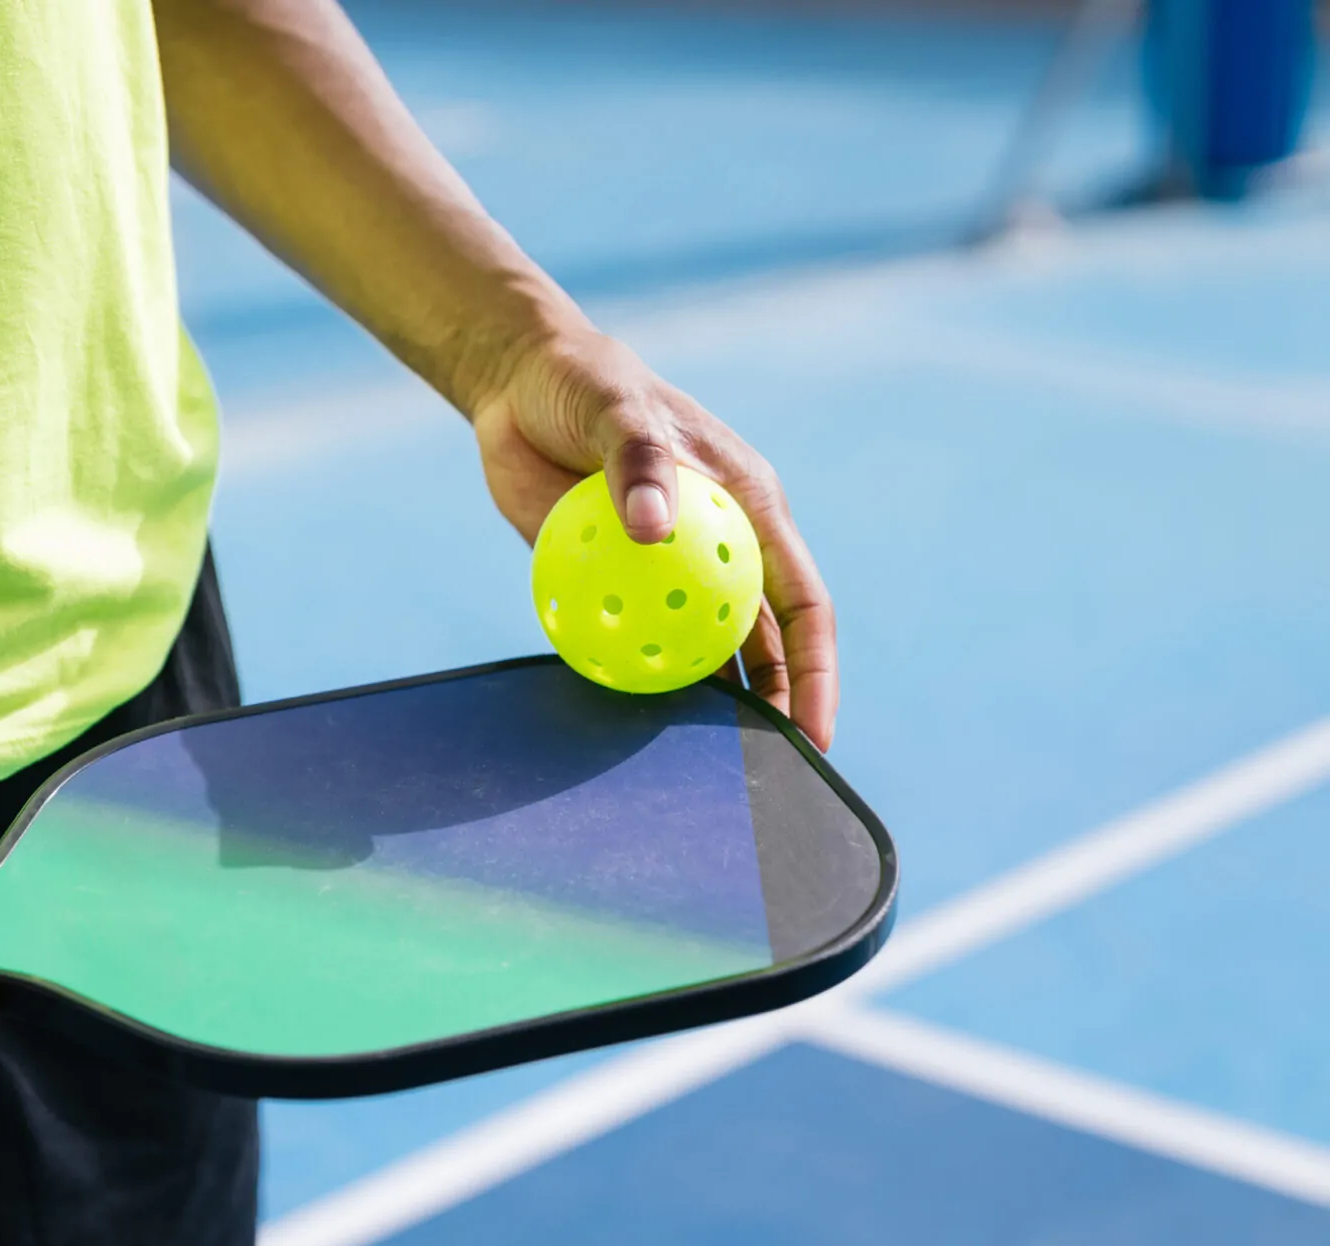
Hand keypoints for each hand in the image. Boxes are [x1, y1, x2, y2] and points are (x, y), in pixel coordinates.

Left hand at [472, 324, 838, 749]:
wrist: (517, 386)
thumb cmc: (583, 384)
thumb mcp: (612, 408)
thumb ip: (638, 461)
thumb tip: (654, 531)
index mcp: (749, 505)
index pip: (802, 601)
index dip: (816, 670)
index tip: (813, 733)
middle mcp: (720, 544)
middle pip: (762, 642)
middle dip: (772, 707)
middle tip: (760, 774)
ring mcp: (668, 566)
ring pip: (700, 648)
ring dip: (704, 704)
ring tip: (700, 768)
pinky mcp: (615, 577)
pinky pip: (633, 636)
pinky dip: (635, 675)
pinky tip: (624, 721)